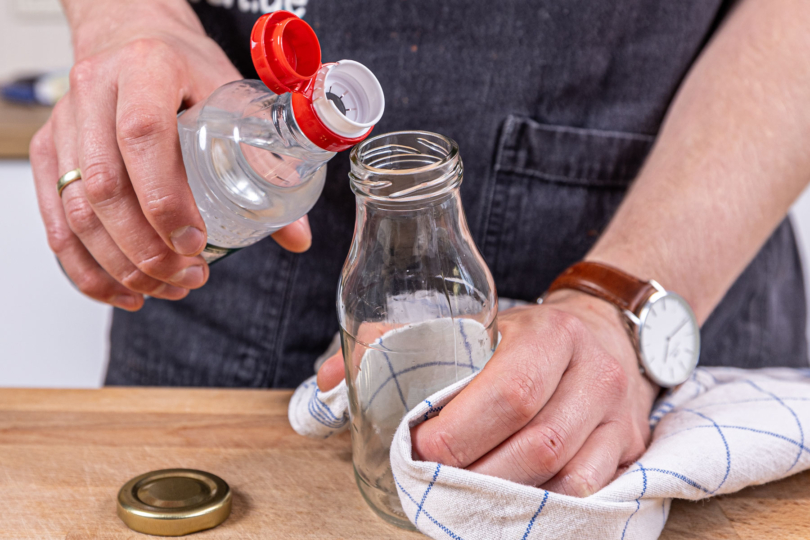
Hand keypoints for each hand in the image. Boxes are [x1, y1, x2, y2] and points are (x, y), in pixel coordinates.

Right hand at [30, 0, 311, 310]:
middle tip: (188, 275)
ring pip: (77, 210)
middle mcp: (95, 92)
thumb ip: (266, 162)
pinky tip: (123, 289)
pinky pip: (56, 220)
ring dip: (121, 264)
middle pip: (105, 185)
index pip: (144, 136)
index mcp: (147, 69)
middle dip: (146, 248)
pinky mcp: (51, 150)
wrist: (132, 36)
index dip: (166, 198)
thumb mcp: (231, 97)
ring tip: (166, 287)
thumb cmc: (184, 67)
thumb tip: (297, 239)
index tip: (195, 242)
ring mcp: (66, 123)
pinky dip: (86, 266)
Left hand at [318, 290, 657, 496]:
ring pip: (565, 478)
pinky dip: (541, 507)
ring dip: (504, 498)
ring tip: (459, 498)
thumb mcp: (476, 323)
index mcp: (549, 334)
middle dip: (474, 473)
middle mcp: (593, 374)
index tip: (418, 448)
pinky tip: (505, 504)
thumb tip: (331, 377)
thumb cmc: (528, 334)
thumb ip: (403, 344)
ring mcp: (616, 416)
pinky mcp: (626, 447)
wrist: (607, 333)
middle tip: (430, 480)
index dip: (459, 432)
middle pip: (537, 444)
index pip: (508, 393)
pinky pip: (587, 494)